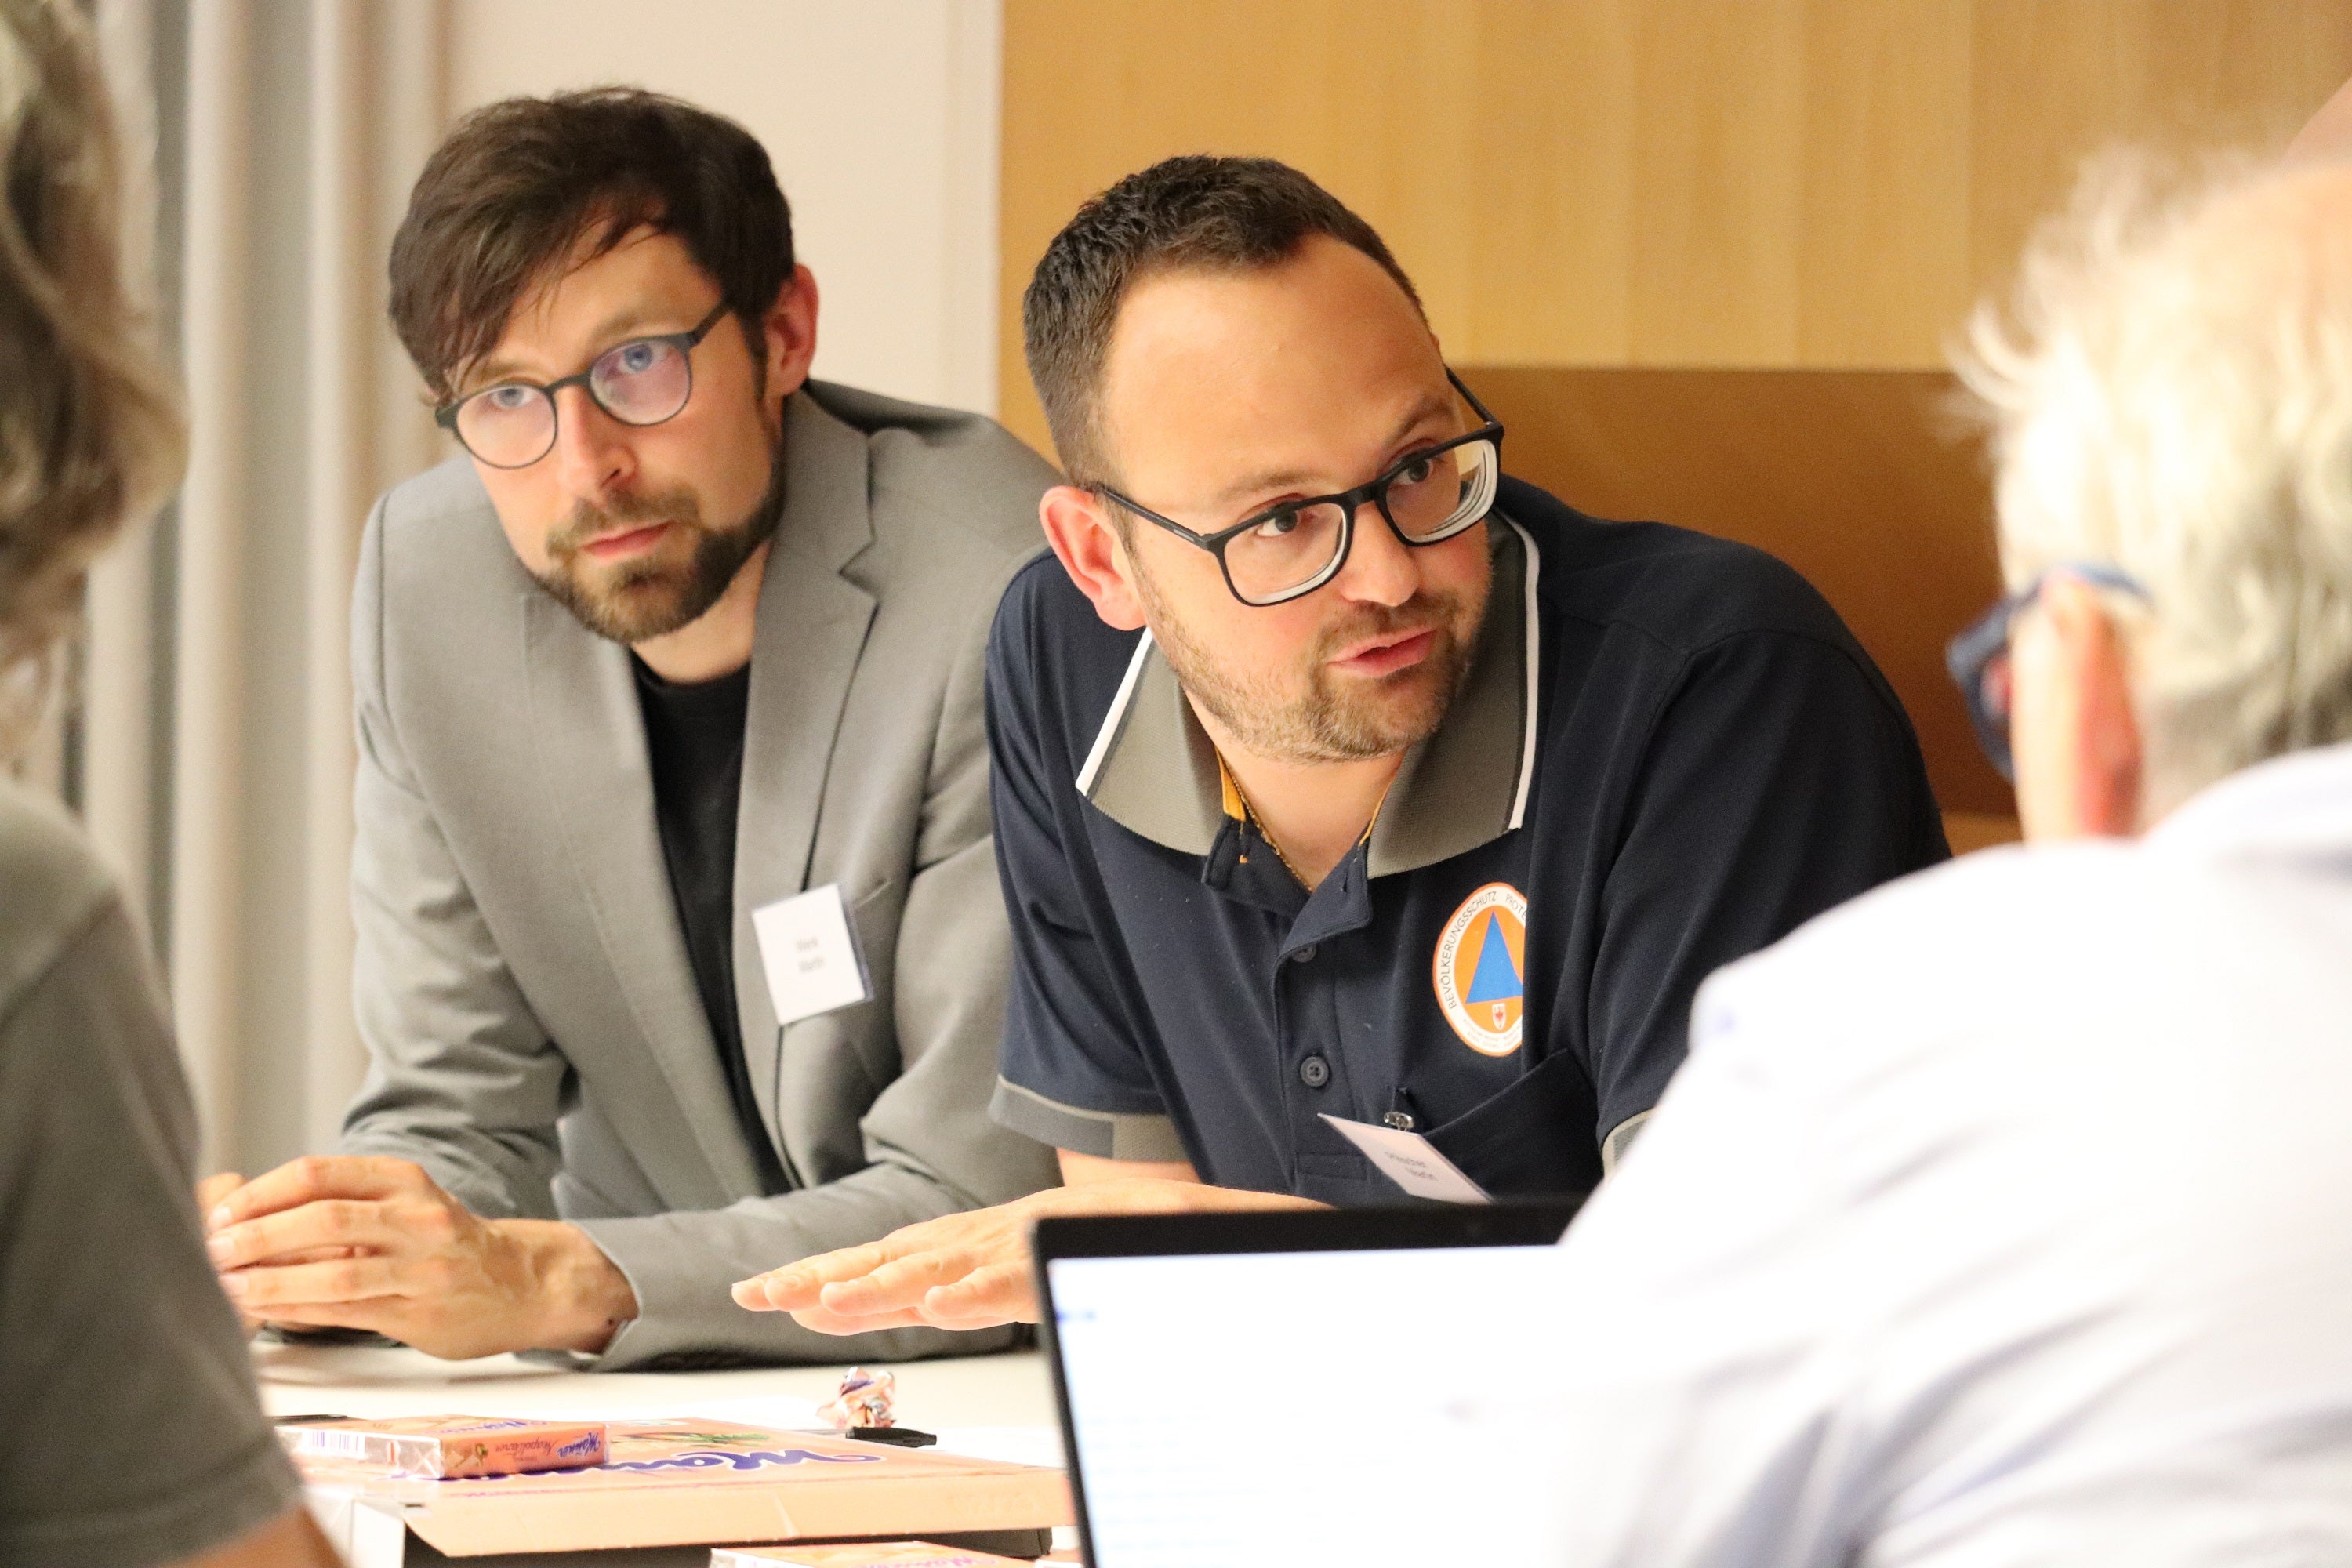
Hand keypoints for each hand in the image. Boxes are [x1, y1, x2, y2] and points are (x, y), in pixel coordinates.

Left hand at [203, 1156, 636, 1359]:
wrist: (524, 1282)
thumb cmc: (450, 1245)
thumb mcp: (406, 1205)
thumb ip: (343, 1206)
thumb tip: (250, 1217)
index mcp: (406, 1181)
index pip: (321, 1174)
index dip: (263, 1193)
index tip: (221, 1212)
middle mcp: (417, 1219)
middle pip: (323, 1219)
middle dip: (257, 1235)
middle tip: (212, 1249)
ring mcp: (421, 1268)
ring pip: (333, 1273)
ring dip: (268, 1282)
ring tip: (223, 1286)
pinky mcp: (417, 1314)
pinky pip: (345, 1312)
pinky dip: (296, 1312)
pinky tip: (263, 1313)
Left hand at [732, 1177, 1321, 1333]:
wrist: (1273, 1227)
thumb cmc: (1180, 1250)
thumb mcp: (1095, 1278)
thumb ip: (1040, 1287)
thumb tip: (975, 1303)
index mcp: (1020, 1232)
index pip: (921, 1253)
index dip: (850, 1272)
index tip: (783, 1294)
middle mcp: (1029, 1222)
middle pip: (918, 1248)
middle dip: (834, 1274)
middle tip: (758, 1295)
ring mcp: (1063, 1230)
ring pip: (961, 1257)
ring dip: (889, 1284)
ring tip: (823, 1307)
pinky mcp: (1100, 1242)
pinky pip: (1036, 1270)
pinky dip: (987, 1284)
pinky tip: (940, 1303)